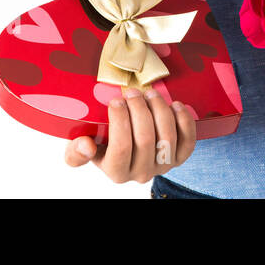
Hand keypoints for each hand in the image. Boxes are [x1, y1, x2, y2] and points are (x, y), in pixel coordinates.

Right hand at [64, 85, 196, 183]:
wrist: (131, 151)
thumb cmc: (105, 144)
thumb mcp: (85, 148)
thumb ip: (76, 151)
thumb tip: (85, 145)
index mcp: (116, 172)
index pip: (120, 149)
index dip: (119, 121)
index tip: (115, 100)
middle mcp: (141, 173)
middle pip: (145, 139)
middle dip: (139, 109)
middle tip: (132, 91)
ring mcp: (163, 166)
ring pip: (167, 137)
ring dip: (159, 109)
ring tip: (150, 93)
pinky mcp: (180, 157)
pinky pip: (188, 140)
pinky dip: (184, 120)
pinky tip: (174, 104)